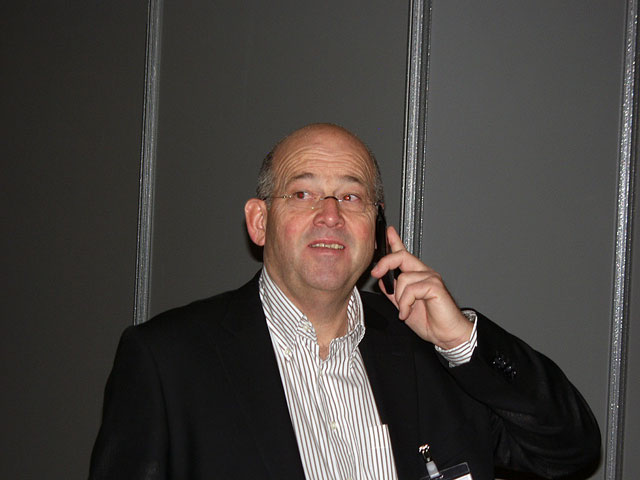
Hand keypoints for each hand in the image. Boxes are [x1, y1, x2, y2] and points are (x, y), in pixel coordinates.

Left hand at [370, 226, 472, 349]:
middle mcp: (425, 273)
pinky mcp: (435, 286)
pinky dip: (405, 304)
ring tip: (405, 311)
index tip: (388, 232)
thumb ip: (394, 293)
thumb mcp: (404, 306)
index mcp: (417, 276)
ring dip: (399, 299)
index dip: (395, 241)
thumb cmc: (431, 321)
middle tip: (376, 274)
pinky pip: (411, 290)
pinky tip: (407, 313)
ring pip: (403, 278)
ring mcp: (431, 278)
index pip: (404, 254)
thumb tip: (383, 281)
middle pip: (401, 256)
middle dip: (385, 263)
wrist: (447, 334)